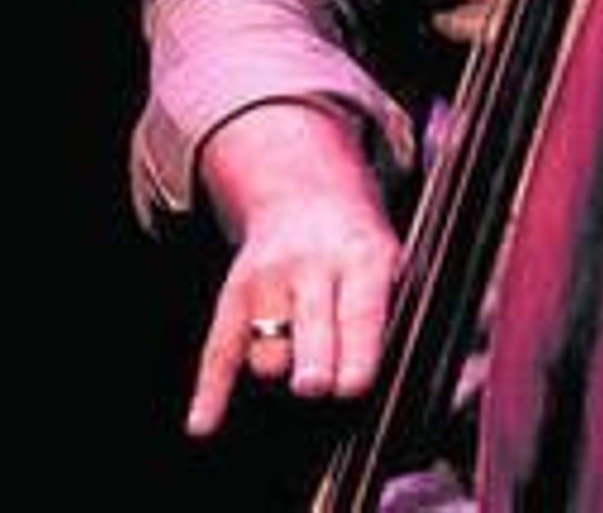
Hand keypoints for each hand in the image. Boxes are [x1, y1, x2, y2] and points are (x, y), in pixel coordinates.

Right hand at [186, 104, 401, 435]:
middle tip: (315, 385)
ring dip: (283, 366)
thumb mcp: (389, 258)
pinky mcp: (235, 294)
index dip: (356, 352)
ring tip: (302, 351)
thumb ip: (386, 309)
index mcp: (360, 257)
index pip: (359, 310)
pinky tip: (204, 421)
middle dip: (311, 364)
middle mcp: (311, 265)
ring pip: (267, 352)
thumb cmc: (355, 241)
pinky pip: (220, 348)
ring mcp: (268, 279)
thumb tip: (370, 374)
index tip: (352, 385)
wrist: (305, 191)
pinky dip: (211, 388)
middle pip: (308, 328)